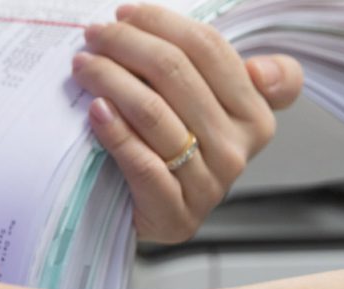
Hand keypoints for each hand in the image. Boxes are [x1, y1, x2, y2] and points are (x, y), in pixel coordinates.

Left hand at [70, 3, 304, 243]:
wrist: (154, 213)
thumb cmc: (176, 148)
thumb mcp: (216, 107)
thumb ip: (235, 74)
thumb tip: (260, 71)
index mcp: (256, 115)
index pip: (210, 50)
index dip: (163, 23)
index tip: (127, 14)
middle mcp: (238, 148)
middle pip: (176, 73)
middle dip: (126, 43)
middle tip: (94, 36)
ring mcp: (209, 183)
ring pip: (153, 112)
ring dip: (109, 78)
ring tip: (83, 66)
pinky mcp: (176, 213)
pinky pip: (142, 162)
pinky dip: (113, 131)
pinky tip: (94, 110)